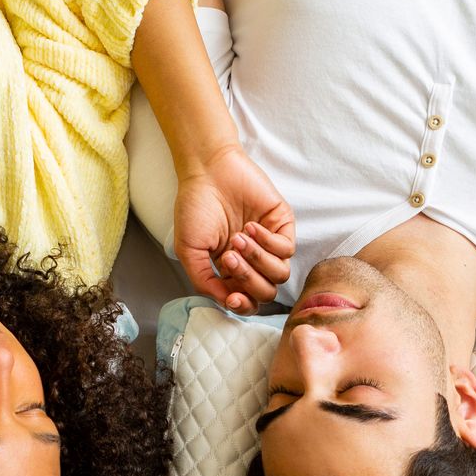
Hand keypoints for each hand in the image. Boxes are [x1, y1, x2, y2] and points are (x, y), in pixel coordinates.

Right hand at [174, 145, 295, 313]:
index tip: (231, 296)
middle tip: (229, 257)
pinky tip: (250, 226)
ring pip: (279, 274)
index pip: (248, 300)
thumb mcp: (189, 251)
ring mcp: (270, 243)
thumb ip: (204, 281)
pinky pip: (286, 249)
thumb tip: (225, 302)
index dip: (243, 304)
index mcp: (232, 270)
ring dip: (257, 259)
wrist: (208, 172)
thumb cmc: (195, 207)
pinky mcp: (282, 225)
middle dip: (248, 279)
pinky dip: (268, 242)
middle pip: (266, 291)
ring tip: (238, 238)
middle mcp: (253, 259)